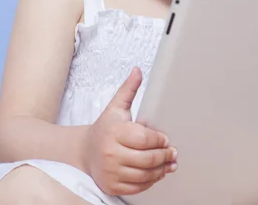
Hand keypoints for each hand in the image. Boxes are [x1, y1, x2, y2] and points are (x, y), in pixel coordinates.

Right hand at [82, 67, 177, 195]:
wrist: (85, 151)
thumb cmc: (105, 127)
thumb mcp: (116, 106)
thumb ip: (129, 89)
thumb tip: (137, 70)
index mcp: (114, 132)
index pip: (144, 139)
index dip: (159, 140)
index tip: (166, 139)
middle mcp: (111, 153)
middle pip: (146, 159)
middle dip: (164, 156)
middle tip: (173, 153)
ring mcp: (111, 172)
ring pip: (143, 175)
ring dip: (161, 171)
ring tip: (170, 164)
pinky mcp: (112, 186)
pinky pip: (136, 187)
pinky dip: (150, 182)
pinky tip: (157, 174)